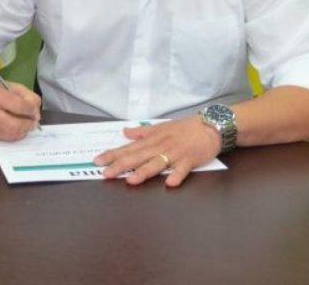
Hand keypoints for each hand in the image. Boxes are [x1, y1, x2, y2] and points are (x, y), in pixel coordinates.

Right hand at [0, 75, 41, 140]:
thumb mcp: (9, 85)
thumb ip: (26, 95)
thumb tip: (35, 112)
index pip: (17, 106)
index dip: (31, 110)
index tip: (35, 111)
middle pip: (13, 125)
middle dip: (28, 125)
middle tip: (33, 122)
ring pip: (8, 135)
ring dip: (22, 132)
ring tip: (25, 125)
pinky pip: (1, 138)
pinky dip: (12, 135)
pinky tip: (14, 128)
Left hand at [94, 116, 220, 186]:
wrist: (210, 125)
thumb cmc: (185, 128)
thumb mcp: (161, 127)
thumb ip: (143, 132)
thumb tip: (125, 132)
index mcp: (153, 139)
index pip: (129, 148)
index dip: (113, 154)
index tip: (98, 161)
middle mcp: (161, 145)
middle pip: (139, 156)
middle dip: (121, 165)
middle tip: (106, 173)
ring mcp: (175, 153)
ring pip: (157, 163)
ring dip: (144, 171)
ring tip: (131, 180)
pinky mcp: (190, 159)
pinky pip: (183, 168)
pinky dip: (177, 175)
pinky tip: (170, 183)